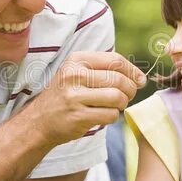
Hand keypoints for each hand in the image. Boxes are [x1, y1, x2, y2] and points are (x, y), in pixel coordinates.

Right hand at [28, 51, 146, 145]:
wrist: (40, 120)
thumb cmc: (66, 95)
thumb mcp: (78, 73)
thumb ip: (107, 70)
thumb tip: (141, 78)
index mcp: (76, 60)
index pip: (115, 60)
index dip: (133, 71)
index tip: (140, 80)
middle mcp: (74, 75)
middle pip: (119, 80)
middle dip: (130, 90)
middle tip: (126, 96)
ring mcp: (74, 97)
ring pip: (117, 97)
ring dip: (122, 104)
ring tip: (114, 106)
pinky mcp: (78, 116)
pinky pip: (110, 115)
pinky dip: (112, 117)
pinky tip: (102, 115)